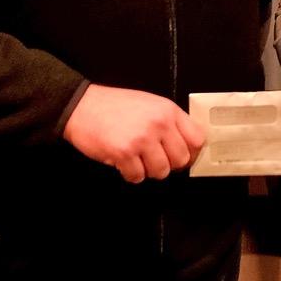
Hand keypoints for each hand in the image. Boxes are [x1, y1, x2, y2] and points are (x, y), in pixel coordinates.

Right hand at [63, 84, 204, 183]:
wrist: (82, 106)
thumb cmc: (115, 106)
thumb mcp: (150, 104)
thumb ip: (170, 121)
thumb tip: (187, 145)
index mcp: (168, 110)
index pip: (198, 139)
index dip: (192, 152)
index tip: (184, 156)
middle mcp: (159, 124)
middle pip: (181, 159)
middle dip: (169, 164)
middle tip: (155, 160)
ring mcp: (142, 139)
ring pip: (161, 171)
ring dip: (149, 170)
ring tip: (137, 159)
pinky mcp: (124, 153)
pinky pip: (137, 176)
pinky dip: (130, 174)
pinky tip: (124, 162)